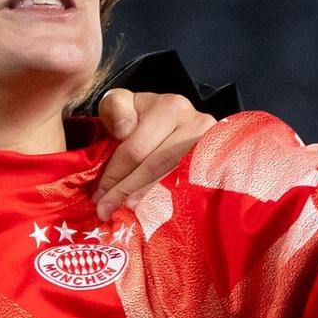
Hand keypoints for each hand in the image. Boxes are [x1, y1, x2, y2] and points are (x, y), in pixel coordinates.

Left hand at [92, 89, 216, 219]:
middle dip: (127, 191)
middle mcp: (197, 123)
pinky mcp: (219, 165)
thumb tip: (125, 131)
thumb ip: (115, 109)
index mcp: (170, 107)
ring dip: (148, 200)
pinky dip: (170, 202)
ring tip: (128, 214)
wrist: (174, 121)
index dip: (115, 174)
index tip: (98, 196)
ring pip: (175, 180)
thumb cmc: (142, 116)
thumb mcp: (122, 104)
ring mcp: (212, 145)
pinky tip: (154, 213)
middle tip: (107, 211)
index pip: (137, 148)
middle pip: (156, 166)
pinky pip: (191, 187)